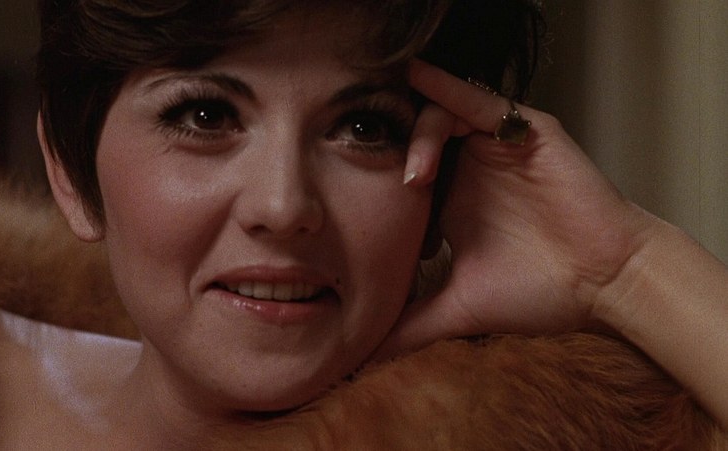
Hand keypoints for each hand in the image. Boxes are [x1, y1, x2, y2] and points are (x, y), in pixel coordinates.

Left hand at [377, 60, 656, 356]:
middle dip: (387, 156)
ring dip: (418, 140)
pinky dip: (447, 90)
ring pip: (438, 118)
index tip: (362, 220)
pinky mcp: (523, 130)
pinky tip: (419, 80)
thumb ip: (412, 324)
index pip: (397, 175)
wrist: (605, 284)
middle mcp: (469, 168)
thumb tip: (367, 355)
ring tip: (414, 178)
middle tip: (373, 184)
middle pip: (411, 141)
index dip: (374, 188)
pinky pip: (477, 100)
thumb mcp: (460, 306)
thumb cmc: (540, 293)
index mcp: (450, 201)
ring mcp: (495, 146)